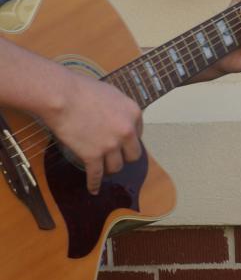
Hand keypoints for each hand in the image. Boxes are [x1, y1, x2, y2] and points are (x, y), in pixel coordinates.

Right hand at [46, 71, 143, 194]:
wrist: (62, 97)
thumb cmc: (83, 90)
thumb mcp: (112, 94)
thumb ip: (119, 109)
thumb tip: (117, 118)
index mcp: (134, 114)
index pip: (138, 134)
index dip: (128, 139)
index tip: (120, 142)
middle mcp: (127, 131)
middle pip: (133, 155)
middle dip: (124, 157)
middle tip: (114, 156)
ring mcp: (111, 145)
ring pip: (117, 167)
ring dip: (109, 168)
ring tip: (102, 168)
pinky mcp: (93, 155)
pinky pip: (96, 175)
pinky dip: (94, 184)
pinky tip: (93, 189)